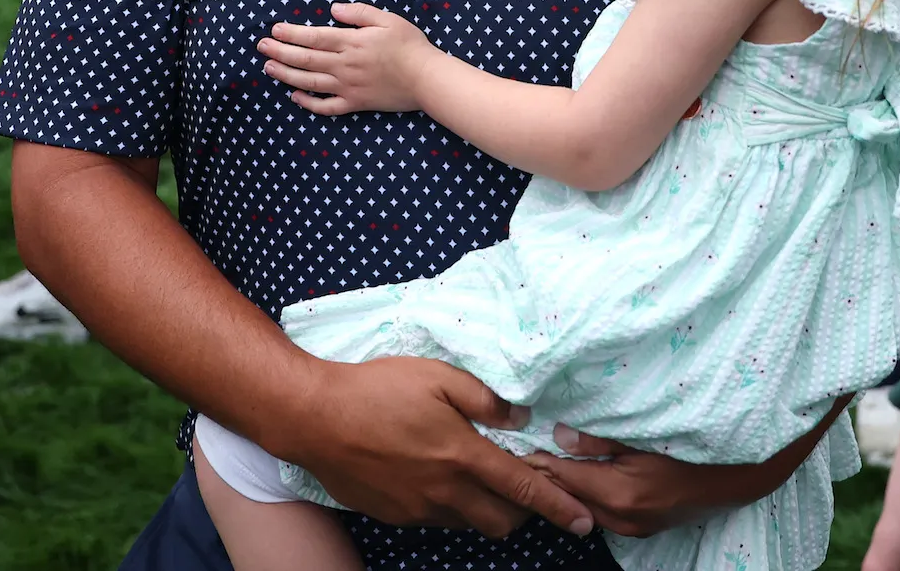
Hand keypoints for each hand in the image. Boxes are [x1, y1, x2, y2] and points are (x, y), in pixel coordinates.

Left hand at [260, 2, 434, 113]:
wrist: (426, 78)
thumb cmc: (410, 46)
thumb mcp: (387, 19)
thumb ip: (359, 13)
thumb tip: (333, 10)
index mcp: (351, 42)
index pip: (313, 37)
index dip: (291, 33)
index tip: (274, 30)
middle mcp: (344, 65)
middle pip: (304, 59)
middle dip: (280, 51)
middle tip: (261, 46)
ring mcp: (347, 86)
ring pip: (309, 82)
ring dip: (286, 75)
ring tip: (269, 68)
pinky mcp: (355, 103)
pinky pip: (326, 106)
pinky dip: (308, 103)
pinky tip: (295, 97)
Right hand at [273, 356, 593, 536]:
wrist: (314, 418)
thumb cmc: (377, 389)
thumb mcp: (438, 376)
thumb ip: (485, 398)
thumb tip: (521, 416)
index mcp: (462, 457)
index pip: (524, 491)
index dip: (559, 507)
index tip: (585, 521)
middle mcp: (444, 492)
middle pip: (502, 521)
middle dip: (523, 511)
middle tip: (524, 484)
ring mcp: (417, 509)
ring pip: (469, 522)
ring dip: (484, 507)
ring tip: (477, 476)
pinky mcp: (395, 515)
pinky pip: (436, 519)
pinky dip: (450, 505)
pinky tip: (437, 475)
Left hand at [524, 400, 844, 538]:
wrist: (741, 476)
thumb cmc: (697, 446)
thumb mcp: (648, 435)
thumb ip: (602, 437)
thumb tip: (560, 434)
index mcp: (620, 495)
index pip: (562, 479)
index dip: (536, 459)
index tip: (514, 441)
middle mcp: (622, 519)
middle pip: (567, 497)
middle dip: (546, 472)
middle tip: (521, 445)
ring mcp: (632, 528)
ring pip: (582, 506)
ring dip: (565, 482)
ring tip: (545, 454)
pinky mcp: (640, 527)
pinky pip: (601, 510)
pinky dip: (586, 491)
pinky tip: (579, 471)